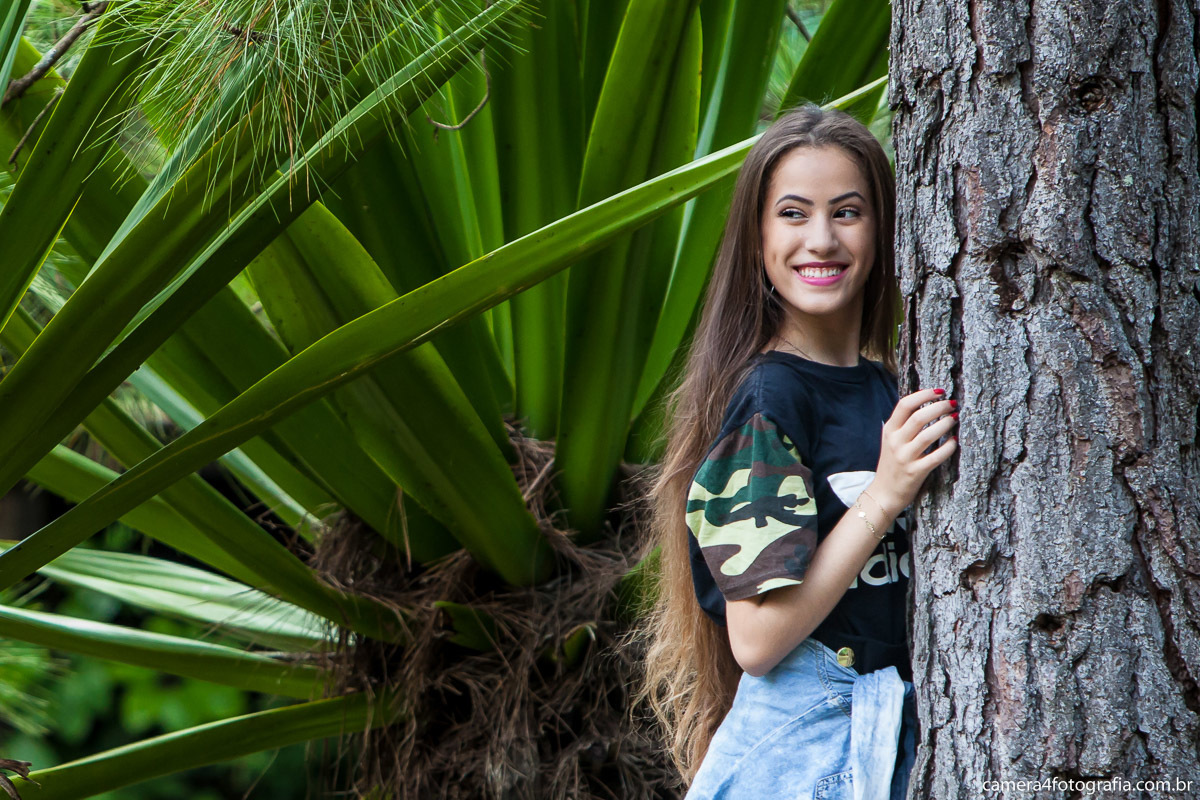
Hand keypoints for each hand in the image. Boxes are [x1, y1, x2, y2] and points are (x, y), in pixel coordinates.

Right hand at [870, 388, 957, 513]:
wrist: (884, 493)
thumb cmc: (892, 463)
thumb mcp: (891, 440)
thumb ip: (903, 424)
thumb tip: (926, 403)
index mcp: (889, 430)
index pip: (905, 404)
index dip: (924, 395)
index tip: (940, 391)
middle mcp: (896, 442)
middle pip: (918, 417)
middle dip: (939, 407)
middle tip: (952, 404)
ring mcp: (905, 457)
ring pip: (928, 435)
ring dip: (945, 424)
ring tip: (955, 418)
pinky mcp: (915, 472)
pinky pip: (936, 457)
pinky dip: (948, 447)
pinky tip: (954, 441)